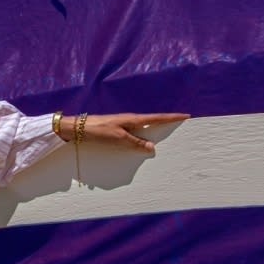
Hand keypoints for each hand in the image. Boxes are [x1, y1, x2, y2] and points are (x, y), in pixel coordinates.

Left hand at [62, 112, 189, 153]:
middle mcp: (130, 120)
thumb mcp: (119, 138)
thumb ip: (136, 143)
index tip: (186, 115)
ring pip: (143, 128)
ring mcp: (123, 124)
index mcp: (133, 119)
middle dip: (166, 123)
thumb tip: (153, 147)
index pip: (157, 118)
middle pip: (152, 122)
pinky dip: (142, 137)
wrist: (78, 128)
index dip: (171, 117)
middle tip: (180, 125)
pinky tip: (141, 143)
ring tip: (165, 136)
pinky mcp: (116, 130)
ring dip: (154, 131)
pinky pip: (134, 133)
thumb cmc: (98, 131)